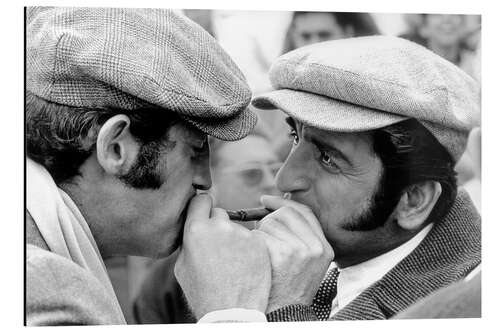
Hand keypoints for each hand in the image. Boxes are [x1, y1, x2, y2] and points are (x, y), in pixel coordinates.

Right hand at [174, 194, 271, 318]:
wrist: (231, 313)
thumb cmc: (203, 293)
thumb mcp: (183, 266)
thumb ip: (189, 239)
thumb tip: (194, 225)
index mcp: (196, 230)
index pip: (200, 200)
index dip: (202, 207)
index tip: (204, 213)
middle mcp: (220, 226)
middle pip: (219, 213)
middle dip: (217, 225)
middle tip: (217, 247)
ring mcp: (242, 234)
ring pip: (236, 227)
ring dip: (234, 238)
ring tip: (232, 263)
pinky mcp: (259, 243)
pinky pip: (252, 238)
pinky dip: (249, 248)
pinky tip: (245, 265)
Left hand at [254, 195, 333, 312]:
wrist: (283, 314)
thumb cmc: (288, 289)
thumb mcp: (307, 264)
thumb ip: (300, 238)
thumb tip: (278, 206)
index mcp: (324, 248)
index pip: (305, 212)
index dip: (283, 202)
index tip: (266, 200)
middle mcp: (315, 247)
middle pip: (285, 213)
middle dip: (268, 220)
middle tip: (262, 236)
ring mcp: (299, 250)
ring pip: (269, 223)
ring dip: (259, 235)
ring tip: (262, 257)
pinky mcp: (281, 254)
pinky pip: (259, 236)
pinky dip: (252, 245)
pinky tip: (256, 262)